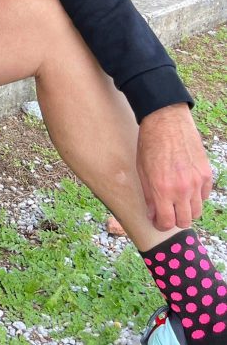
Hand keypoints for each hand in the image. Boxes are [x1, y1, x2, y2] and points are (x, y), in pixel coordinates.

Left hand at [137, 103, 212, 229]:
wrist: (166, 122)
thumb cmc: (149, 145)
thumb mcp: (142, 171)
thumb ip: (149, 196)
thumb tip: (153, 215)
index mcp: (162, 189)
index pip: (167, 222)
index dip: (162, 225)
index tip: (159, 222)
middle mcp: (182, 189)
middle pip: (185, 220)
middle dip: (175, 220)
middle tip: (168, 213)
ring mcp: (197, 182)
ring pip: (197, 210)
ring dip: (186, 210)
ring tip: (176, 201)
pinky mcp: (206, 174)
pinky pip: (204, 195)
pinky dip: (196, 196)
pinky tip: (186, 188)